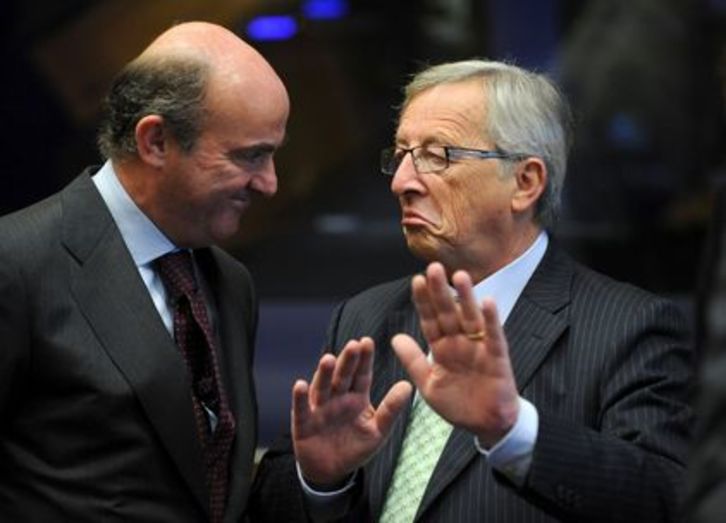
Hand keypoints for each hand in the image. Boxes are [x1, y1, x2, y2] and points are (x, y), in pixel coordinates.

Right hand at [292, 337, 411, 485]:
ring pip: (322, 388)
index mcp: (356, 397)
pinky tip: (300, 385)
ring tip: (328, 359)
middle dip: (347, 361)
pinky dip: (300, 398)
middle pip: (342, 377)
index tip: (367, 342)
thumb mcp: (378, 431)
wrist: (331, 470)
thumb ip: (391, 409)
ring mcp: (320, 409)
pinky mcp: (304, 423)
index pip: (361, 375)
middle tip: (353, 345)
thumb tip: (408, 386)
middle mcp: (337, 398)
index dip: (364, 359)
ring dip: (324, 374)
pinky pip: (302, 409)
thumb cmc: (355, 448)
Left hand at [391, 262, 519, 446]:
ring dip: (466, 298)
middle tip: (433, 266)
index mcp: (442, 348)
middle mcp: (460, 343)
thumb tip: (395, 338)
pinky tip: (488, 302)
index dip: (423, 301)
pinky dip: (491, 320)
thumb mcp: (428, 384)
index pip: (430, 320)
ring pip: (470, 318)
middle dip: (440, 291)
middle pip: (448, 313)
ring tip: (459, 276)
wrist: (486, 425)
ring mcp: (479, 348)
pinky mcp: (497, 358)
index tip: (416, 281)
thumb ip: (413, 361)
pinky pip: (494, 336)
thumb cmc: (458, 404)